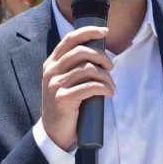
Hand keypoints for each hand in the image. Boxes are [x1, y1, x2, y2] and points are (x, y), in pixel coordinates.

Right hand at [41, 26, 113, 150]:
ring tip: (111, 86)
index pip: (70, 39)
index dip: (88, 32)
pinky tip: (109, 93)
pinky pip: (90, 87)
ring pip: (88, 69)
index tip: (105, 31)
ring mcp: (56, 85)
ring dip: (106, 77)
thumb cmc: (66, 104)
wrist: (54, 132)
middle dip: (102, 56)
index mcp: (52, 63)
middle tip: (111, 67)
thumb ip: (75, 67)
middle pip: (82, 52)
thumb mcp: (66, 81)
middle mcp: (51, 71)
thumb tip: (100, 54)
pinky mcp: (63, 99)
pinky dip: (104, 88)